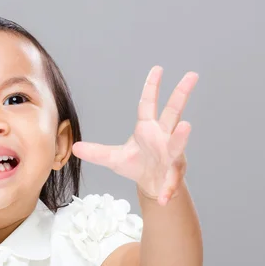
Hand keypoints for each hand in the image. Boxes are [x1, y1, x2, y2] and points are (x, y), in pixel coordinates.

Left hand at [72, 66, 198, 205]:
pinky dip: (168, 188)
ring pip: (178, 142)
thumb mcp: (112, 159)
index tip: (157, 68)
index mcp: (148, 128)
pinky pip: (171, 180)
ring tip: (186, 127)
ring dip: (181, 136)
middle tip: (191, 76)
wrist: (151, 185)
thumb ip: (96, 152)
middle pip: (173, 112)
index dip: (152, 87)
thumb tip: (74, 148)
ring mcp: (171, 153)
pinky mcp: (173, 173)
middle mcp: (163, 136)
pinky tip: (163, 197)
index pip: (148, 103)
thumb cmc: (136, 165)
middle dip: (181, 94)